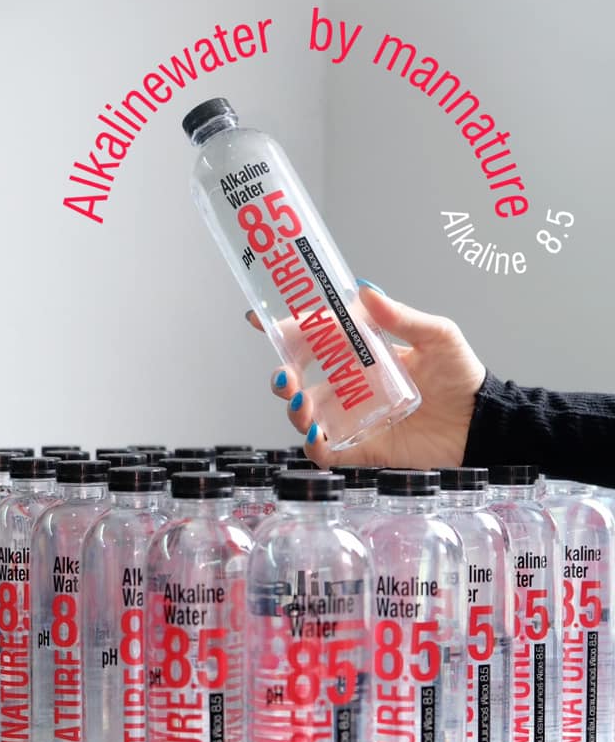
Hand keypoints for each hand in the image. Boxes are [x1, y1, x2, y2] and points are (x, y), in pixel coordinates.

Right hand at [247, 282, 485, 469]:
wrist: (481, 422)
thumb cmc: (461, 376)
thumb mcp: (435, 335)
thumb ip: (400, 317)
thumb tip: (365, 289)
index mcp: (361, 354)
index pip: (315, 339)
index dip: (285, 331)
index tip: (259, 321)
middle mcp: (351, 385)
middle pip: (301, 380)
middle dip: (283, 376)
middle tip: (285, 375)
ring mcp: (354, 417)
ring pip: (306, 415)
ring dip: (294, 409)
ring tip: (302, 402)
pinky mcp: (363, 448)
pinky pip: (327, 451)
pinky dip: (313, 445)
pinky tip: (315, 434)